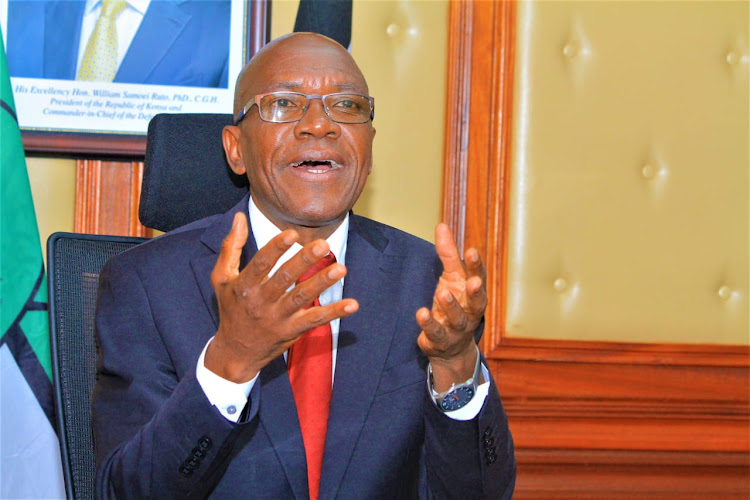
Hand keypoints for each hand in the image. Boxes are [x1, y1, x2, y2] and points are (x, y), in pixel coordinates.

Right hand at [205, 213, 358, 382]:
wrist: (235, 352)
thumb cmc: (232, 308)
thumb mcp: (222, 278)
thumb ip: (231, 247)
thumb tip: (239, 217)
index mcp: (245, 286)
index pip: (261, 264)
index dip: (276, 248)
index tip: (292, 234)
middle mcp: (261, 301)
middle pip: (285, 279)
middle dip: (305, 261)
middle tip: (323, 245)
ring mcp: (278, 318)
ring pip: (302, 298)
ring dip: (322, 283)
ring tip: (341, 269)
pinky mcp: (292, 331)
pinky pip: (315, 320)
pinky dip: (334, 313)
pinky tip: (351, 304)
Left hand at [416, 223, 486, 391]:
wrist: (450, 348)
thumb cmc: (453, 305)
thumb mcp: (451, 278)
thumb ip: (448, 254)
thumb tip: (442, 226)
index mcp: (473, 294)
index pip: (478, 278)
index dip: (476, 266)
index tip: (472, 251)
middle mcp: (469, 313)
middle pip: (477, 303)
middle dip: (476, 292)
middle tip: (473, 281)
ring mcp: (457, 329)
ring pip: (457, 319)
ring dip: (451, 306)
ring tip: (443, 293)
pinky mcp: (440, 341)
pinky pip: (436, 333)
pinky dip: (429, 324)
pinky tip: (421, 313)